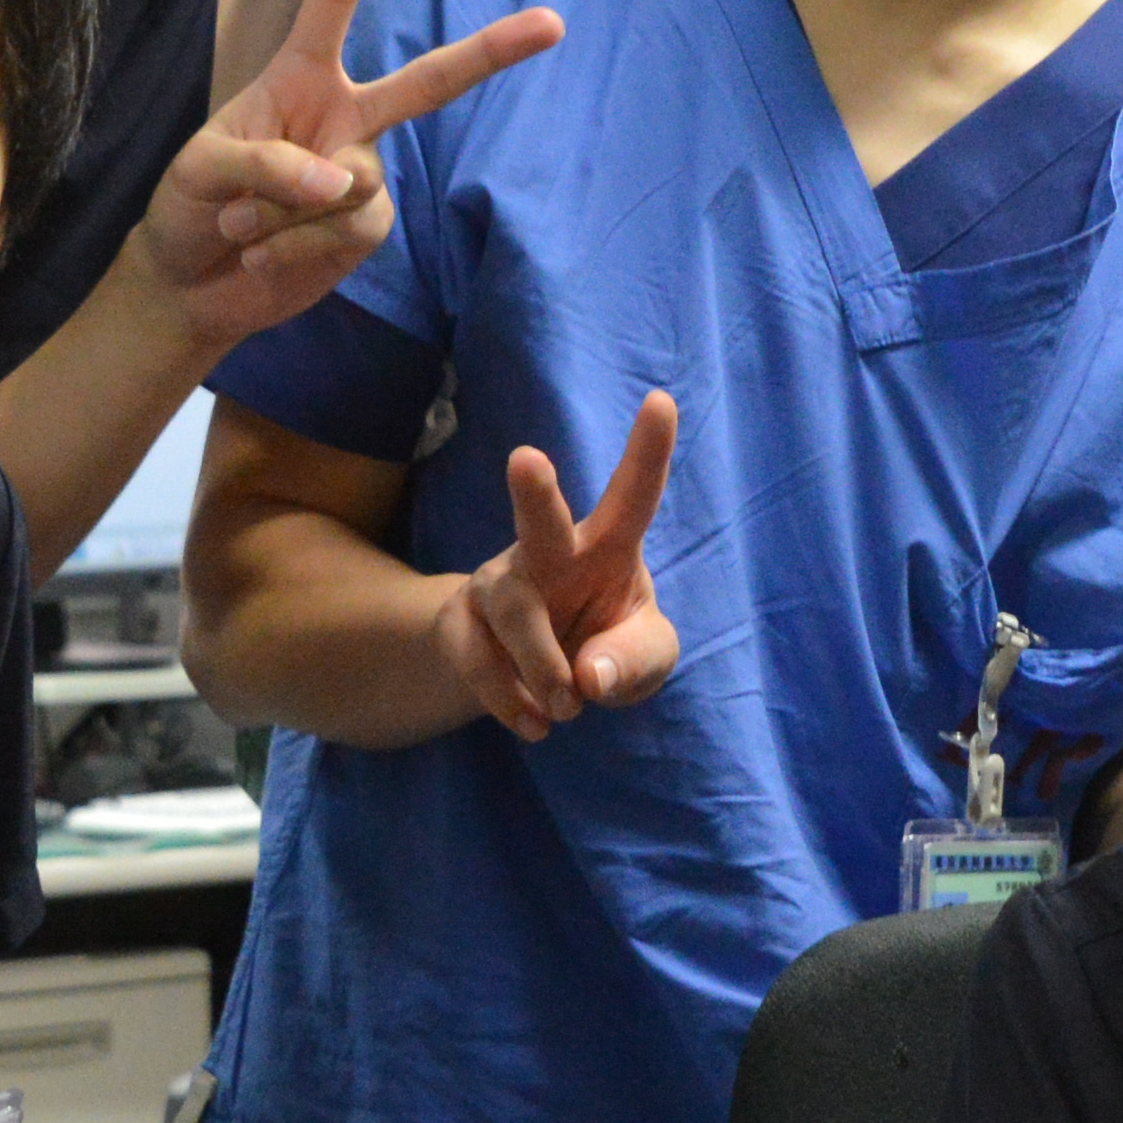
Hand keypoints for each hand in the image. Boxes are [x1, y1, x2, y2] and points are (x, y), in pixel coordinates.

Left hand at [137, 0, 558, 355]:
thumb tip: (341, 183)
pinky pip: (347, 228)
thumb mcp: (204, 167)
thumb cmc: (192, 203)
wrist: (192, 281)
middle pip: (428, 80)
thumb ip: (267, 162)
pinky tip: (261, 257)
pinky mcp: (369, 226)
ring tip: (241, 226)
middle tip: (553, 22)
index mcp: (301, 73)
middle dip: (491, 50)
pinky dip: (292, 249)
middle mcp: (343, 114)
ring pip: (349, 181)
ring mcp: (361, 171)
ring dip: (279, 213)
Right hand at [447, 396, 678, 740]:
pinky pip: (478, 659)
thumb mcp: (645, 658)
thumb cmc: (606, 646)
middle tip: (525, 458)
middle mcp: (548, 551)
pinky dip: (510, 700)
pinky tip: (536, 722)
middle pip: (540, 519)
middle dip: (535, 490)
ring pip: (516, 613)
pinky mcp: (460, 621)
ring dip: (544, 667)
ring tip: (568, 707)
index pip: (633, 495)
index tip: (662, 399)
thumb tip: (590, 677)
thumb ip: (636, 662)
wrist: (532, 680)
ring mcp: (499, 582)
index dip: (648, 450)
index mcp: (608, 546)